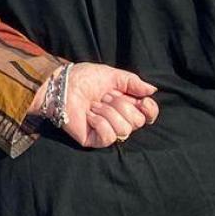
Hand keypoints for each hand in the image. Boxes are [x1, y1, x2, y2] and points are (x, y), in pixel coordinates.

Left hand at [33, 63, 160, 148]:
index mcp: (125, 104)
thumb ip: (133, 82)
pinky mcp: (94, 140)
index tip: (143, 101)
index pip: (148, 116)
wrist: (61, 85)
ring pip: (124, 129)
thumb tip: (152, 90)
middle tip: (104, 97)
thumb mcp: (112, 75)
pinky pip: (109, 137)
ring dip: (107, 112)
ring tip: (93, 105)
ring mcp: (106, 130)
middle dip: (121, 105)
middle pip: (138, 122)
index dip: (150, 111)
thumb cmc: (83, 78)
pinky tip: (89, 115)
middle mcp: (118, 119)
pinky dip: (99, 122)